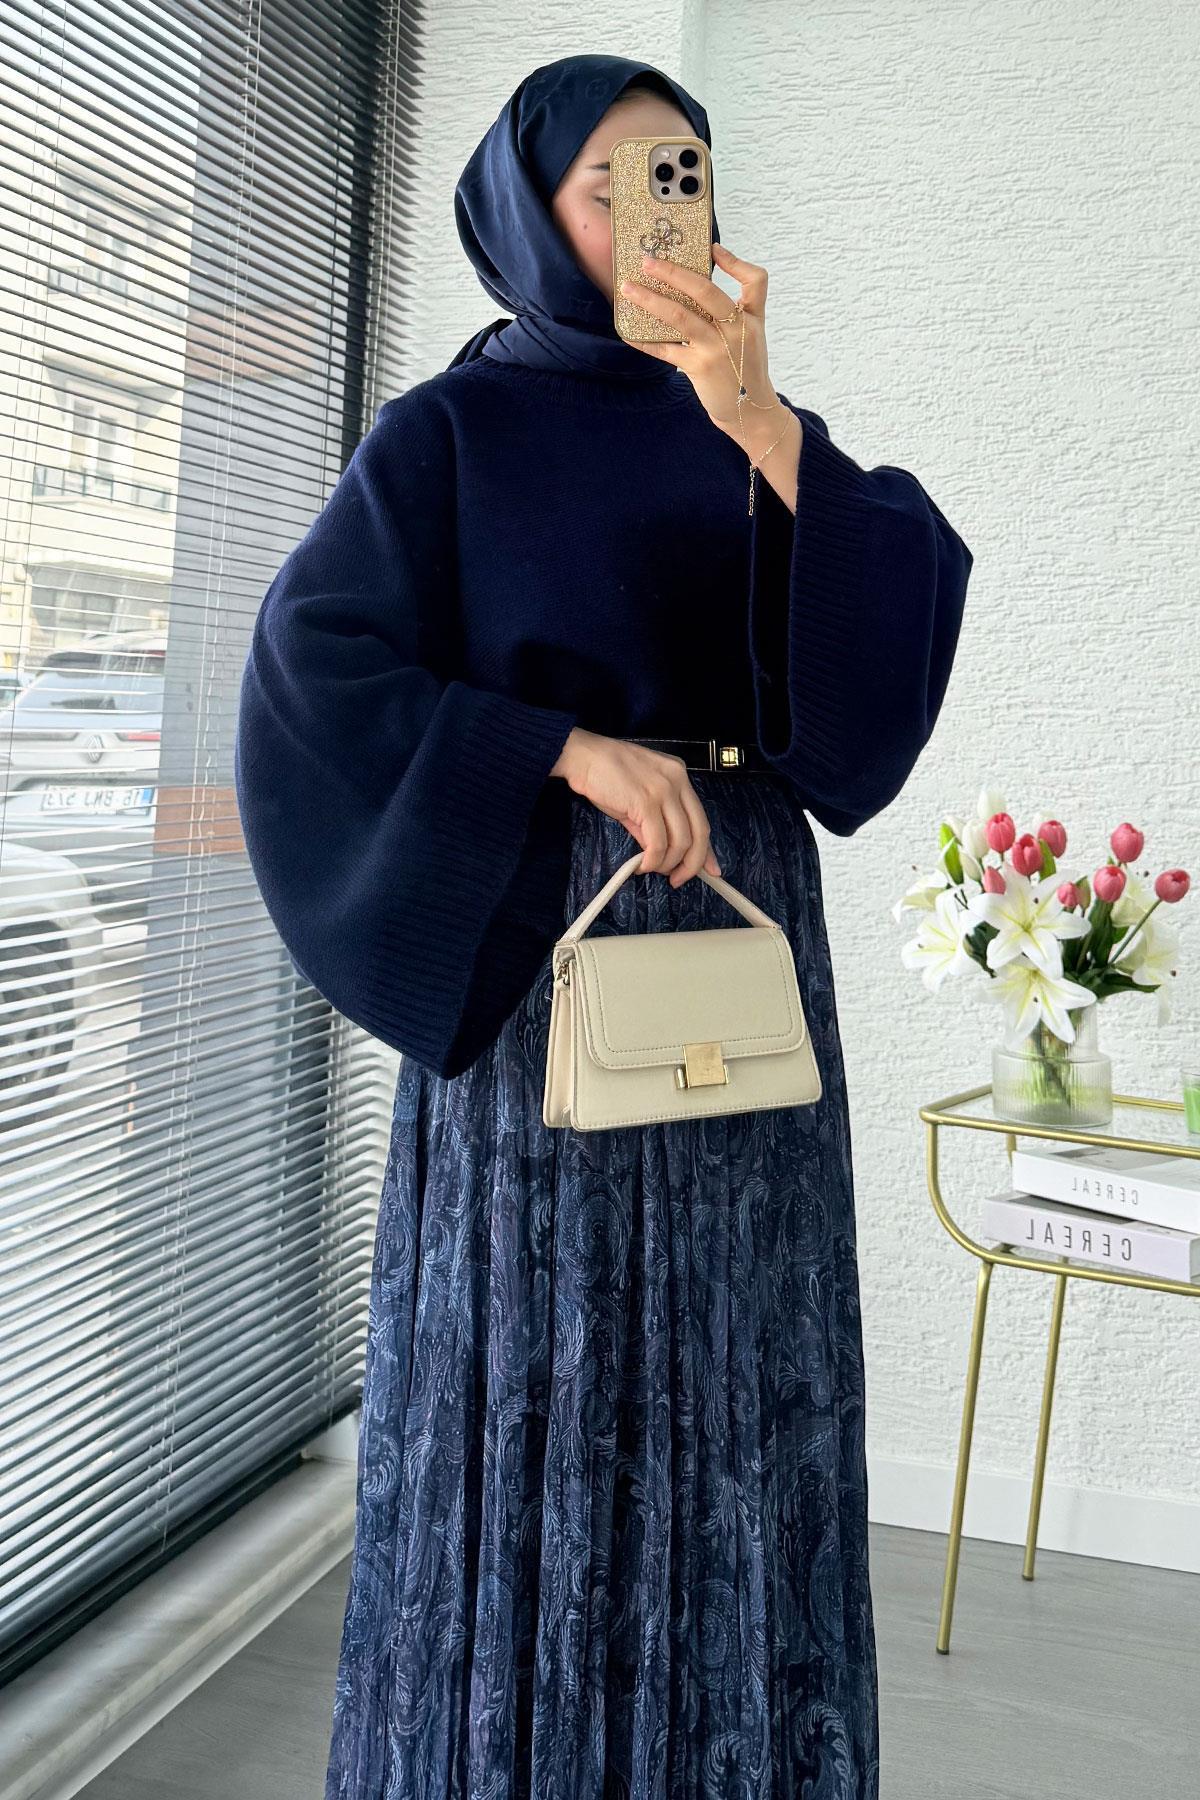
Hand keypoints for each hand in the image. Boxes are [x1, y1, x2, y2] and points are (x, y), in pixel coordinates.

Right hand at [550, 727, 721, 886]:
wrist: (583, 756)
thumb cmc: (606, 773)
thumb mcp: (639, 795)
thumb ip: (654, 821)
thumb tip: (661, 851)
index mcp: (679, 776)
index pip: (701, 818)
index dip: (707, 849)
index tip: (710, 869)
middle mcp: (677, 781)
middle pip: (699, 832)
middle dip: (692, 863)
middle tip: (678, 878)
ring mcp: (664, 791)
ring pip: (681, 841)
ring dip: (667, 863)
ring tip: (652, 868)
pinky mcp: (646, 802)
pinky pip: (658, 842)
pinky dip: (652, 860)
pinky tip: (642, 864)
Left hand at [618, 240, 783, 439]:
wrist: (749, 411)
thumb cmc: (745, 367)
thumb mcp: (753, 334)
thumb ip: (740, 306)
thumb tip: (705, 279)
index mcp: (751, 318)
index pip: (755, 281)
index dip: (735, 262)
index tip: (712, 249)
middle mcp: (736, 330)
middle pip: (705, 292)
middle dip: (674, 273)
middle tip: (647, 261)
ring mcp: (716, 350)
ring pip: (680, 317)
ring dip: (651, 301)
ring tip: (628, 289)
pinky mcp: (699, 368)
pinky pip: (666, 350)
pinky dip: (646, 341)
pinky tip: (628, 332)